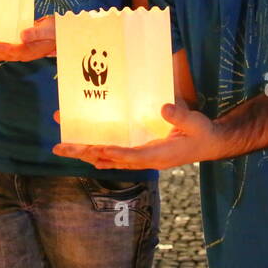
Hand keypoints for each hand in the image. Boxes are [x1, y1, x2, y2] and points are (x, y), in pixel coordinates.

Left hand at [0, 15, 55, 60]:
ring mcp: (19, 52)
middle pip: (1, 54)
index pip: (10, 50)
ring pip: (0, 54)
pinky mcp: (18, 47)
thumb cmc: (55, 30)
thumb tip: (22, 36)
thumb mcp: (48, 29)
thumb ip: (36, 33)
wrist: (60, 33)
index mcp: (29, 50)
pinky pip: (2, 50)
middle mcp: (22, 54)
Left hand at [52, 102, 219, 170]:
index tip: (100, 150)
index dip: (118, 154)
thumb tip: (164, 108)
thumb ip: (181, 116)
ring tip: (62, 147)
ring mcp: (142, 157)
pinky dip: (100, 155)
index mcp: (161, 154)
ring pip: (108, 158)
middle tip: (59, 148)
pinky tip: (87, 155)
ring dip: (86, 152)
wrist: (208, 144)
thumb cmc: (202, 133)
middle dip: (85, 152)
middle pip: (111, 158)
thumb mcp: (196, 123)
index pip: (135, 156)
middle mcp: (146, 159)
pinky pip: (116, 156)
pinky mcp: (141, 152)